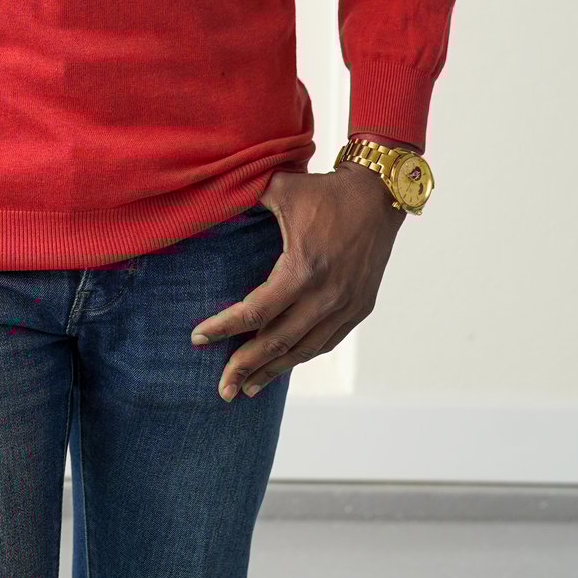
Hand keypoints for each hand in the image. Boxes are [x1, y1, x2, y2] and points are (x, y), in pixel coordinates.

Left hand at [189, 163, 405, 398]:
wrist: (379, 195)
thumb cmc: (324, 190)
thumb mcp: (281, 188)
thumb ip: (245, 197)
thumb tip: (210, 196)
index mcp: (302, 269)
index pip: (256, 311)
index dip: (224, 327)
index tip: (197, 338)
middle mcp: (325, 295)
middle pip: (277, 342)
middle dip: (245, 367)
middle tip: (221, 389)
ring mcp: (346, 305)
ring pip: (303, 350)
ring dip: (273, 371)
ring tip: (247, 388)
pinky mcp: (360, 308)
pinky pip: (326, 342)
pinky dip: (301, 355)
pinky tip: (283, 364)